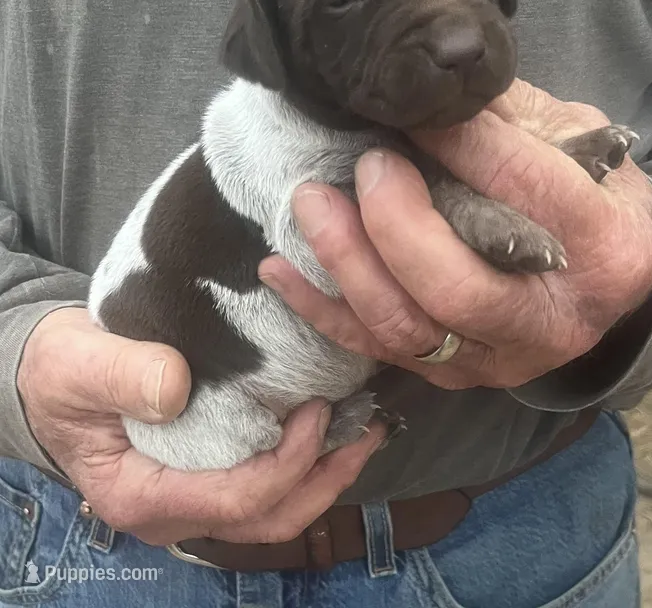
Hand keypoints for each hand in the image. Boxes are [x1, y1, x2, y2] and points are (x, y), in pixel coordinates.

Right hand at [17, 308, 384, 543]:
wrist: (53, 376)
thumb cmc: (60, 371)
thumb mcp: (76, 364)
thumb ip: (121, 375)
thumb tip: (177, 388)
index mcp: (142, 496)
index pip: (233, 500)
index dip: (284, 463)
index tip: (316, 410)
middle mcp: (175, 509)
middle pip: (267, 519)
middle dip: (324, 480)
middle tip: (367, 429)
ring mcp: (193, 495)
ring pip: (273, 510)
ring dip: (324, 475)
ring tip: (365, 430)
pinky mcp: (207, 472)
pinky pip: (265, 484)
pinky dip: (304, 461)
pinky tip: (331, 426)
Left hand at [258, 79, 651, 390]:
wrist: (604, 279)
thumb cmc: (589, 199)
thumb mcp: (574, 144)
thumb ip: (509, 121)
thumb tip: (424, 98)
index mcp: (604, 248)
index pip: (526, 190)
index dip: (464, 145)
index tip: (414, 112)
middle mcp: (549, 321)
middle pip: (455, 287)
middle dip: (393, 224)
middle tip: (368, 167)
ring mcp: (495, 358)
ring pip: (405, 327)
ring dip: (346, 262)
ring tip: (311, 202)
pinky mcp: (451, 373)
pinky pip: (374, 348)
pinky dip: (320, 307)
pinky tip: (279, 267)